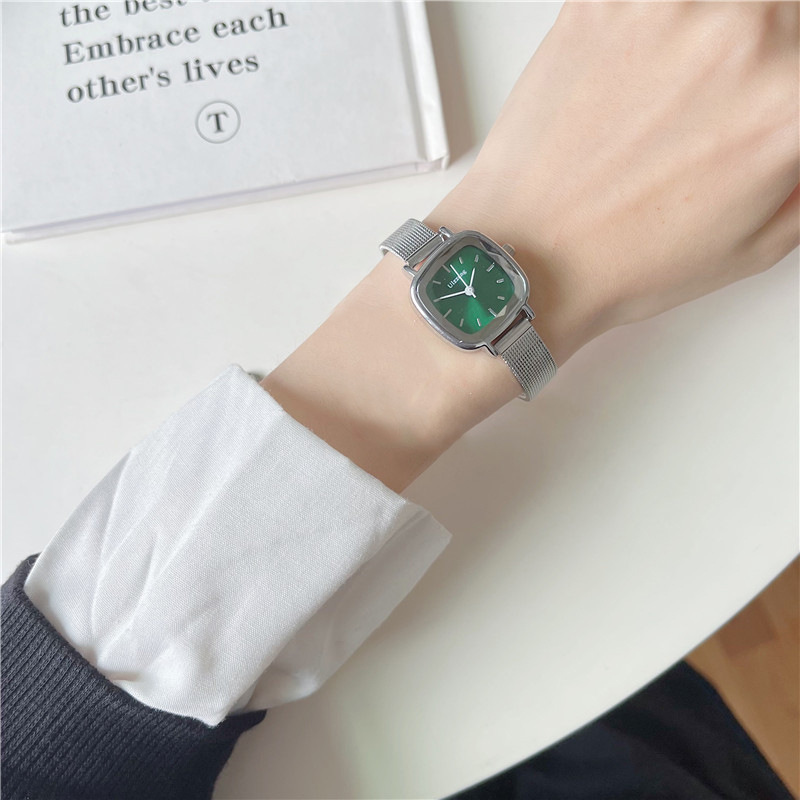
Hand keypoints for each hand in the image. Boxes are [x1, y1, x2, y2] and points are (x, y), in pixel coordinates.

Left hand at [264, 2, 798, 491]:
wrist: (527, 256)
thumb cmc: (621, 260)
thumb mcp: (761, 241)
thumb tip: (795, 128)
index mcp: (793, 101)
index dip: (782, 86)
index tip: (767, 97)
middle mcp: (743, 36)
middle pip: (777, 15)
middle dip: (761, 55)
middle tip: (712, 105)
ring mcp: (670, 9)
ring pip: (717, 7)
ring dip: (704, 38)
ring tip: (662, 100)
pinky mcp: (602, 1)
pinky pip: (646, 3)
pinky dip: (648, 31)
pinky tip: (626, 81)